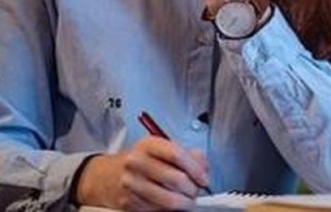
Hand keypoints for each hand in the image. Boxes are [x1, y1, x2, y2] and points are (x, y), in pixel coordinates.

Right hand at [75, 136, 208, 209]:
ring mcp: (131, 184)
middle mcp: (136, 162)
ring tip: (188, 200)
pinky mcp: (128, 203)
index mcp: (148, 145)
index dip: (196, 168)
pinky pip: (158, 210)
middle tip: (197, 190)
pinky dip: (170, 210)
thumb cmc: (140, 160)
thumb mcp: (161, 148)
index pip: (177, 154)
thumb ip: (186, 154)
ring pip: (169, 199)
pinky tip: (172, 204)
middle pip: (176, 179)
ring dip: (184, 203)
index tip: (204, 177)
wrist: (106, 176)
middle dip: (193, 188)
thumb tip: (203, 168)